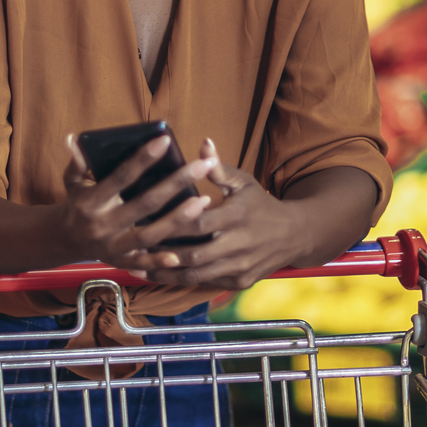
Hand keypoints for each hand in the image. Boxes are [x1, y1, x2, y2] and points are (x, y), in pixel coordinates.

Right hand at [55, 132, 215, 265]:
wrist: (66, 239)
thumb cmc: (77, 203)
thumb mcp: (72, 182)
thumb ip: (78, 163)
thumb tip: (74, 138)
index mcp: (92, 201)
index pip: (122, 177)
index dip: (143, 159)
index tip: (166, 141)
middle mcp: (103, 224)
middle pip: (145, 204)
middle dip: (176, 183)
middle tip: (203, 165)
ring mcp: (112, 246)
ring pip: (150, 234)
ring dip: (178, 219)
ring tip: (205, 200)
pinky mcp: (120, 262)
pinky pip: (143, 263)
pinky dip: (160, 261)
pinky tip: (181, 254)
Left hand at [120, 139, 310, 291]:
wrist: (296, 234)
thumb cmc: (261, 204)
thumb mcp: (244, 183)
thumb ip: (219, 168)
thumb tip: (203, 144)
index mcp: (237, 217)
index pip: (197, 222)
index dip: (171, 223)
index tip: (144, 220)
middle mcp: (239, 245)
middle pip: (193, 254)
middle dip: (161, 255)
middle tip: (130, 250)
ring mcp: (240, 267)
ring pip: (196, 275)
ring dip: (166, 273)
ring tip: (138, 267)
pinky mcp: (241, 282)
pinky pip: (206, 283)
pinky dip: (182, 280)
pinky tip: (161, 275)